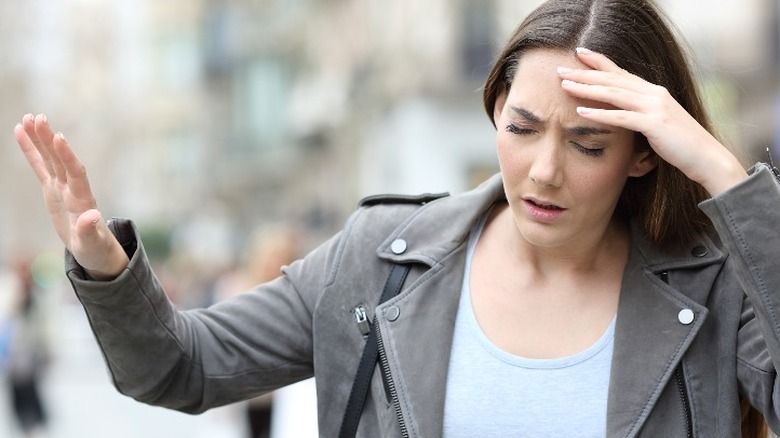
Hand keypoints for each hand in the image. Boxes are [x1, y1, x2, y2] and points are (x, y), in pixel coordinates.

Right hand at [14, 114, 128, 279]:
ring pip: (49, 158)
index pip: (75, 173)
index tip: (58, 137)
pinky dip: (31, 150)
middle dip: (49, 139)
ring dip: (39, 138)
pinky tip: (21, 131)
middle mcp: (72, 188)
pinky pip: (39, 166)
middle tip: (38, 118)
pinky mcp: (52, 189)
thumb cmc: (94, 247)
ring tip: (28, 117)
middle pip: (60, 160)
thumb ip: (89, 230)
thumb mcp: (91, 243)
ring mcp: (61, 186)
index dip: (67, 156)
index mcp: (82, 199)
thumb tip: (93, 217)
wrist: (93, 248)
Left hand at [557, 48, 747, 196]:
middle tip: (560, 69)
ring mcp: (655, 108)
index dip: (599, 62)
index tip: (579, 54)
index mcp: (654, 92)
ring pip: (614, 94)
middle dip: (585, 73)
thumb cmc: (681, 145)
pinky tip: (581, 112)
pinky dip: (600, 114)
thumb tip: (620, 113)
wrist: (708, 158)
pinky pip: (621, 117)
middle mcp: (654, 94)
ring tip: (565, 86)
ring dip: (587, 89)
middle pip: (612, 79)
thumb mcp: (658, 123)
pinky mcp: (655, 124)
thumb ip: (640, 114)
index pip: (621, 73)